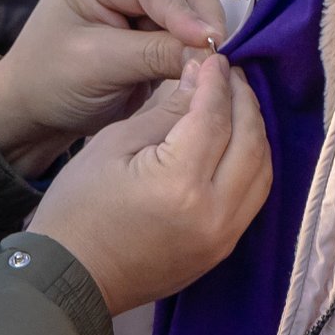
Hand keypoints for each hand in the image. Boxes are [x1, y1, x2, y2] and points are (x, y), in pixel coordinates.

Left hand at [0, 0, 223, 174]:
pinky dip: (202, 46)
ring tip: (220, 66)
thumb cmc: (50, 80)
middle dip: (204, 20)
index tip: (213, 41)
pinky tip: (212, 67)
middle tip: (223, 59)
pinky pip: (192, 28)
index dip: (185, 13)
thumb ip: (154, 54)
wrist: (34, 109)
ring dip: (207, 34)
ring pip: (196, 5)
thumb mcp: (97, 65)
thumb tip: (211, 53)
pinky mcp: (158, 23)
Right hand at [28, 57, 271, 314]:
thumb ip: (166, 111)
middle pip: (251, 141)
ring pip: (262, 170)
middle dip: (243, 100)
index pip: (215, 117)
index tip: (213, 57)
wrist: (72, 277)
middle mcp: (214, 213)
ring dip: (254, 130)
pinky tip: (236, 141)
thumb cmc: (80, 206)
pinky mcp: (222, 250)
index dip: (216, 82)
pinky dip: (252, 162)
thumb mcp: (116, 144)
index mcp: (180, 184)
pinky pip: (253, 197)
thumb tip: (200, 77)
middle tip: (228, 74)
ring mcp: (223, 237)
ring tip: (234, 102)